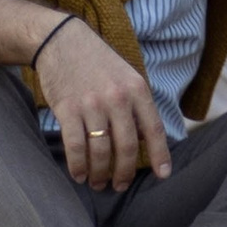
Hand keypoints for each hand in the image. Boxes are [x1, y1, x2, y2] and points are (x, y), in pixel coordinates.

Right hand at [35, 14, 171, 190]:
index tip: (163, 176)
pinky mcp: (68, 109)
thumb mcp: (126, 76)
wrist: (63, 41)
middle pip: (127, 147)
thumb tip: (147, 140)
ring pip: (101, 152)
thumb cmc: (98, 63)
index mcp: (137, 89)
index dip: (160, 155)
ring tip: (97, 183)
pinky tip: (78, 174)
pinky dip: (78, 166)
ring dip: (100, 174)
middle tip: (119, 186)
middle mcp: (117, 98)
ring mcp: (92, 104)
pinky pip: (76, 147)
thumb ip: (137, 105)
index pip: (154, 129)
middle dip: (124, 173)